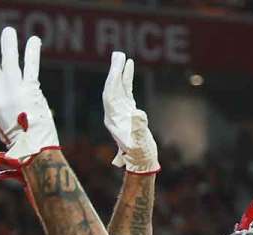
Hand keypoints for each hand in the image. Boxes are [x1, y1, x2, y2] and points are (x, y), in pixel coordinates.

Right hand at [0, 27, 58, 166]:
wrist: (34, 152)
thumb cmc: (20, 142)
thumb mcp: (0, 124)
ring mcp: (13, 92)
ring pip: (9, 61)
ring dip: (8, 44)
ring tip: (9, 31)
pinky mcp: (30, 92)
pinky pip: (30, 66)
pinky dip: (32, 51)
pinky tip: (34, 40)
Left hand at [103, 52, 158, 173]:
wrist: (142, 162)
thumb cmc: (141, 153)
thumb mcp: (139, 141)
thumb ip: (138, 127)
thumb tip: (137, 114)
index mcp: (113, 119)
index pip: (110, 95)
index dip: (113, 80)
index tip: (117, 65)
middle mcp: (113, 113)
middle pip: (111, 88)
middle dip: (114, 71)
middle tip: (118, 54)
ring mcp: (120, 111)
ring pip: (118, 87)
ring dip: (119, 72)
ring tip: (122, 56)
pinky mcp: (128, 111)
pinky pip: (126, 91)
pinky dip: (126, 79)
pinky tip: (129, 67)